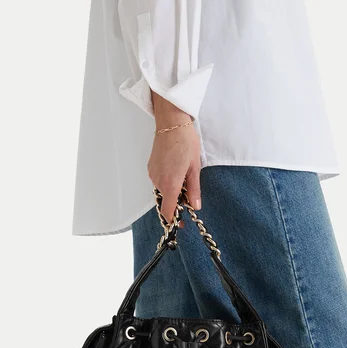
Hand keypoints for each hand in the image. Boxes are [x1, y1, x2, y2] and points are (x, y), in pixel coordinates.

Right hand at [148, 93, 201, 225]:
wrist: (171, 122)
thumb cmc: (185, 142)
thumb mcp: (195, 168)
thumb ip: (194, 189)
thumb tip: (195, 206)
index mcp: (170, 183)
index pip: (168, 211)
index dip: (174, 220)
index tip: (180, 225)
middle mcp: (158, 181)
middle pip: (166, 201)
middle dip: (176, 203)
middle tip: (189, 197)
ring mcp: (152, 174)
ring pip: (162, 191)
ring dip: (172, 191)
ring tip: (184, 178)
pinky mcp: (150, 168)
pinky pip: (159, 181)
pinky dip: (167, 182)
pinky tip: (176, 171)